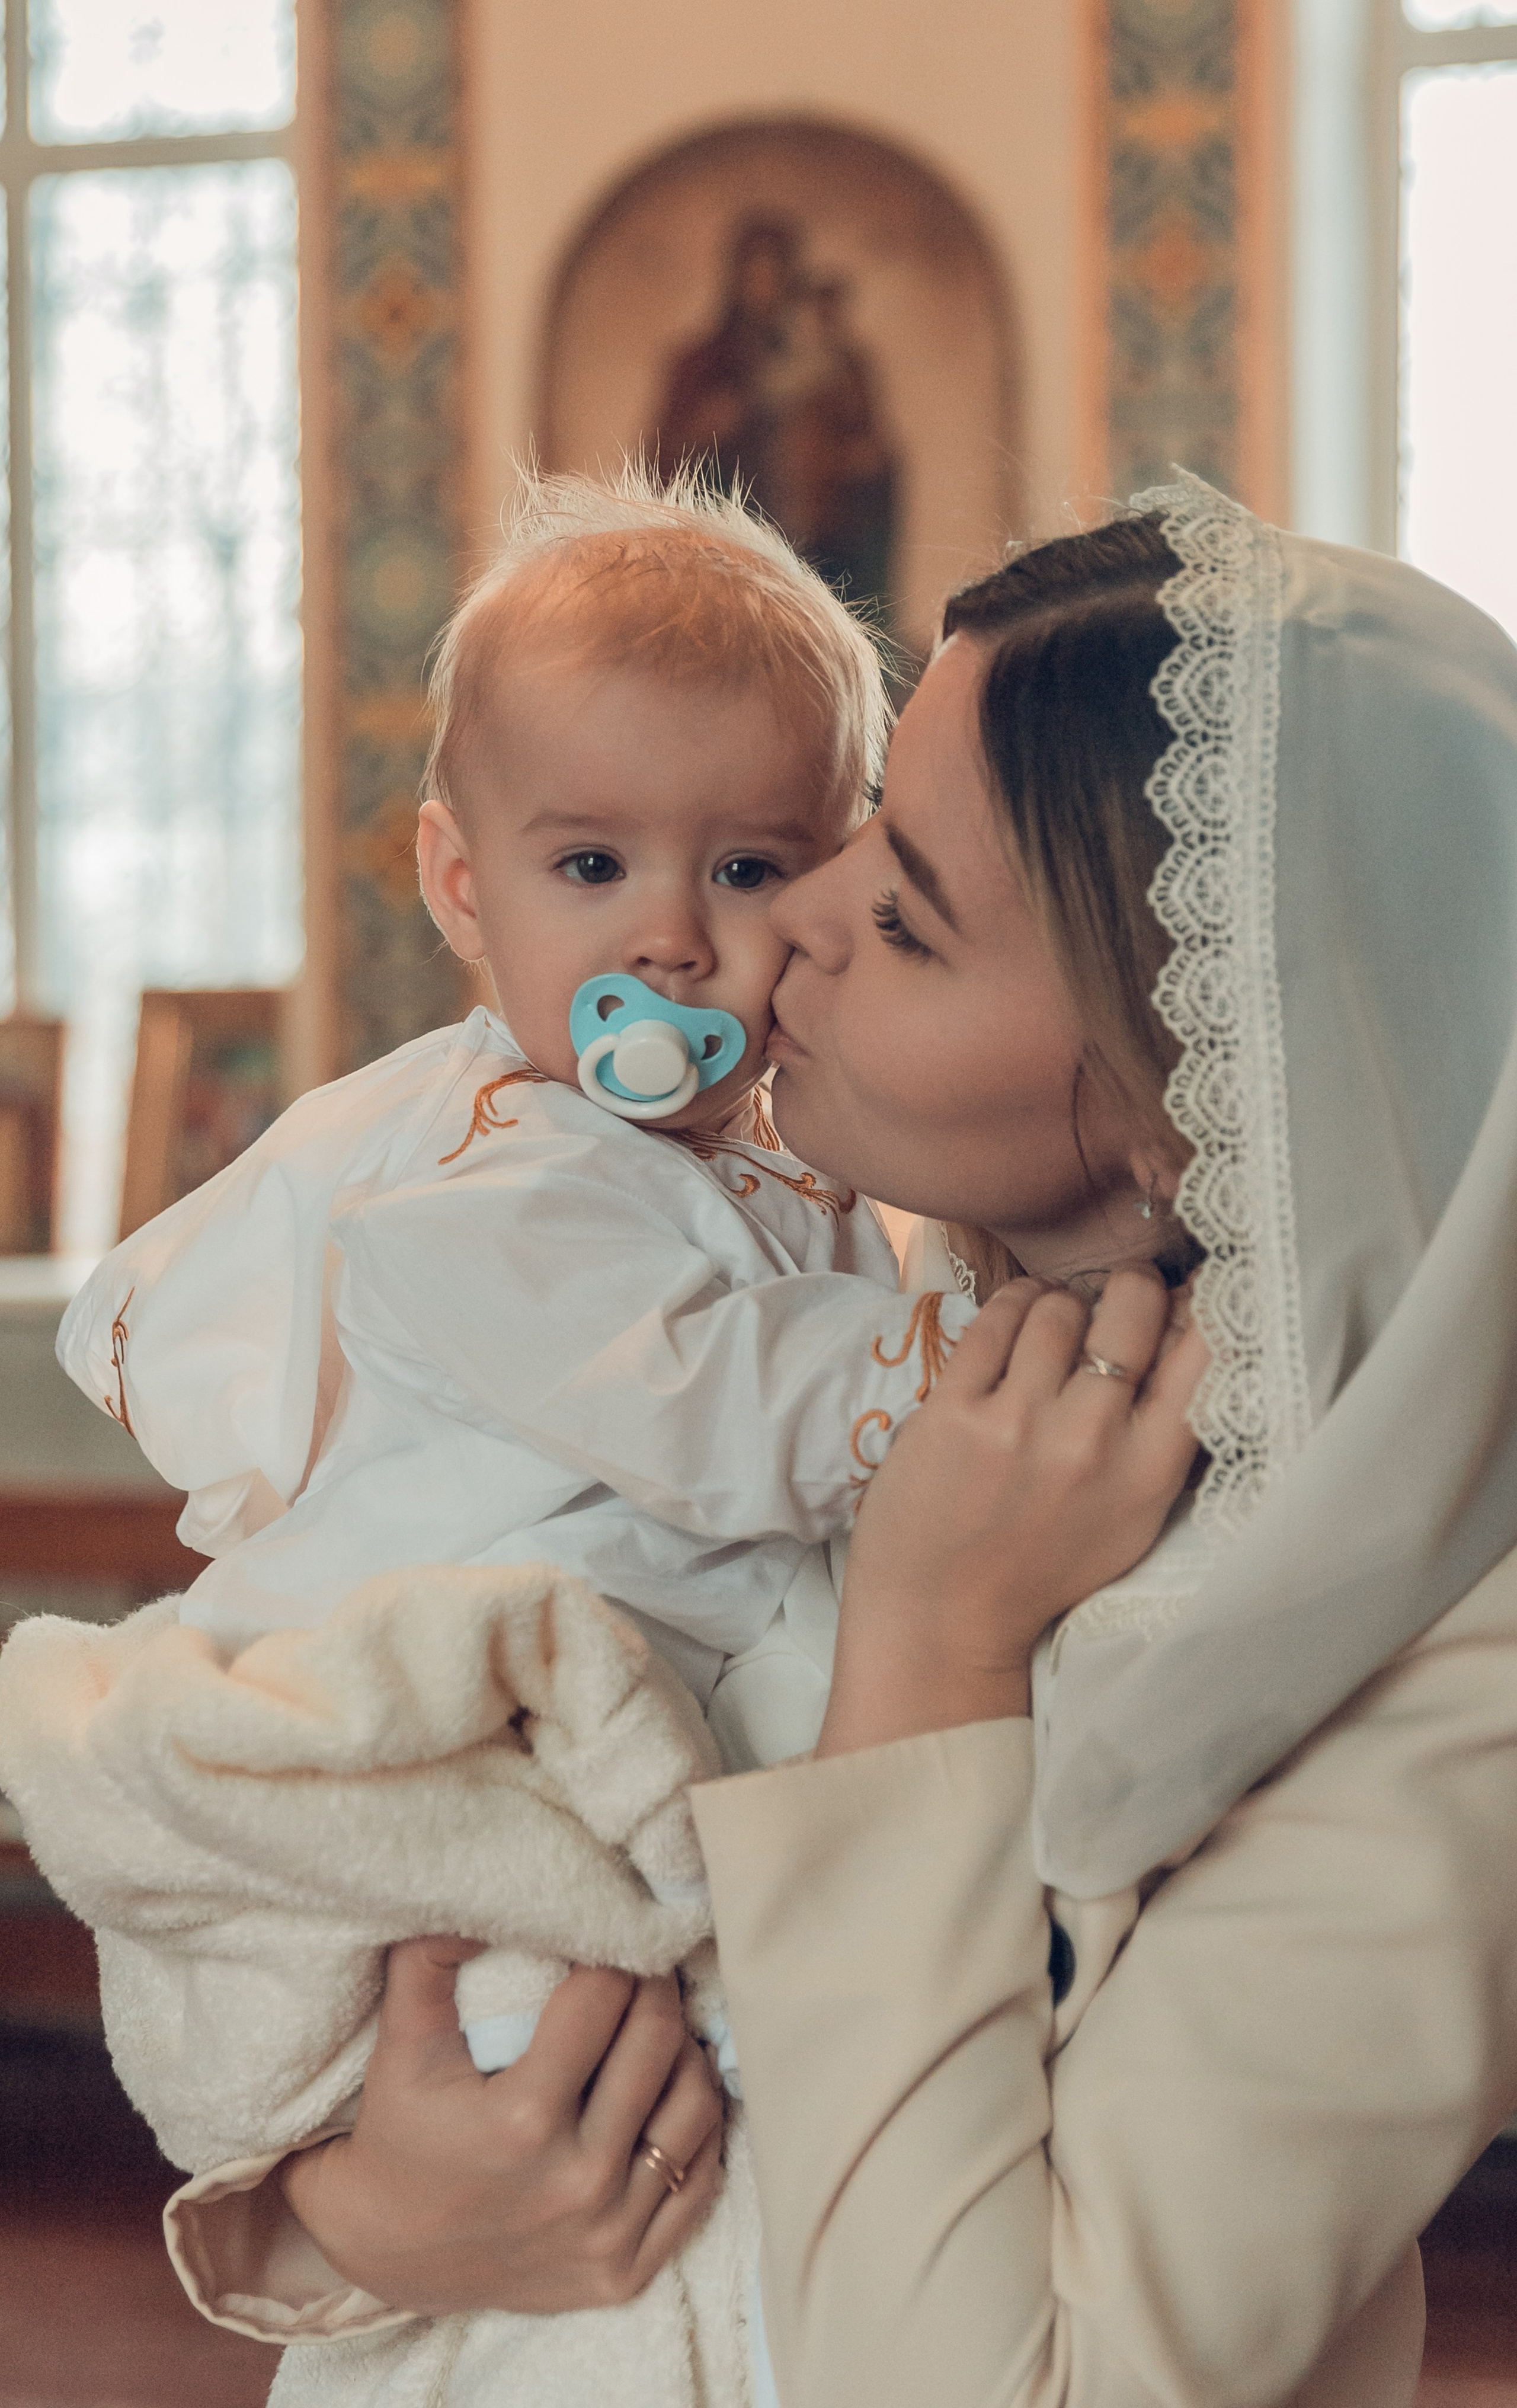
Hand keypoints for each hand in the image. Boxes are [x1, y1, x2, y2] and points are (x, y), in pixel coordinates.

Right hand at [281, 1938, 724, 2312]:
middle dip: (656, 1990)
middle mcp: (575, 2181)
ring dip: (686, 2053)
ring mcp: (605, 2233)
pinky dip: (697, 2130)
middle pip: (658, 2045)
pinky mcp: (624, 2271)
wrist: (388, 2253)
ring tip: (662, 2027)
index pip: (604, 2001)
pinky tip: (673, 2094)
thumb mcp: (401, 2042)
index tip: (608, 1937)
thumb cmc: (399, 2132)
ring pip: (694, 2109)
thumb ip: (429, 1957)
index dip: (611, 1954)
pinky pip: (698, 2182)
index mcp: (521, 2120)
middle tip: (643, 1968)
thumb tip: (489, 1901)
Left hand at [819, 1268, 1205, 1751]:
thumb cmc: (1042, 1562)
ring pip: (1059, 1305)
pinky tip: (1016, 1319)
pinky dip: (1012, 1306)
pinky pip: (995, 1319)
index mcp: (1149, 1472)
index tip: (1185, 1294)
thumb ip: (1166, 1432)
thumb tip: (1193, 1322)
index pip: (1205, 1349)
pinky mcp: (954, 1413)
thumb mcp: (1132, 1513)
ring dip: (1059, 1303)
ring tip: (1054, 1325)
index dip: (1200, 1302)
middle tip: (1117, 1299)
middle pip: (1133, 1304)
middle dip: (1130, 1287)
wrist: (942, 1619)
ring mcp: (1019, 1424)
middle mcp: (1091, 1441)